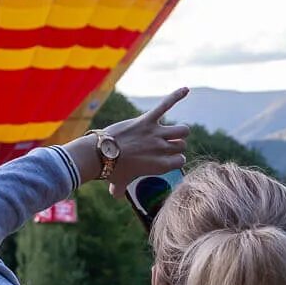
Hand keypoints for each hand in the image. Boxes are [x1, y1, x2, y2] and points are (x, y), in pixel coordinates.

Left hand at [69, 89, 190, 194]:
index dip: (174, 159)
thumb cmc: (110, 169)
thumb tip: (115, 195)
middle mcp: (162, 149)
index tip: (165, 159)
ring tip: (168, 132)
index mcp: (160, 166)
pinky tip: (186, 89)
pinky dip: (176, 96)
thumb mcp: (118, 182)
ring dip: (179, 131)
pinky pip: (165, 105)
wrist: (100, 153)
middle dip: (176, 144)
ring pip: (183, 130)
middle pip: (182, 145)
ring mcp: (156, 134)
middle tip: (160, 146)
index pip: (181, 160)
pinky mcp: (147, 120)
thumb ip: (119, 189)